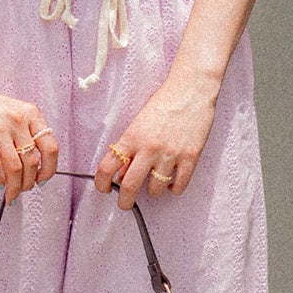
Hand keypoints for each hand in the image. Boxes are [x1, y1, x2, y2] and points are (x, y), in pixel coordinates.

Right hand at [0, 80, 58, 203]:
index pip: (50, 147)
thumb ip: (25, 133)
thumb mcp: (13, 112)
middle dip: (29, 183)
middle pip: (32, 162)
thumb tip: (33, 167)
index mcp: (30, 114)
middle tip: (23, 190)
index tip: (42, 180)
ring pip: (15, 168)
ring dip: (14, 187)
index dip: (49, 169)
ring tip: (11, 194)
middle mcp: (18, 120)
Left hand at [94, 71, 219, 207]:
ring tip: (155, 183)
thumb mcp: (140, 122)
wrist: (191, 89)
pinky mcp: (190, 156)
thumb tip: (122, 172)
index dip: (101, 183)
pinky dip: (173, 188)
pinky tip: (172, 181)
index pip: (107, 167)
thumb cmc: (165, 101)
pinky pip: (179, 186)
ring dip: (152, 191)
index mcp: (132, 137)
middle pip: (128, 186)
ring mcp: (170, 153)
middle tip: (125, 204)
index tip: (104, 189)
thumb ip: (130, 147)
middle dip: (124, 201)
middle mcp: (148, 147)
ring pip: (154, 189)